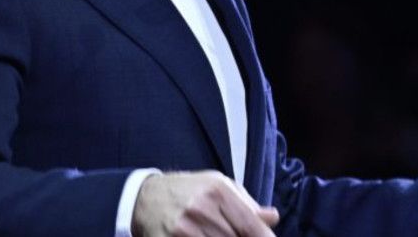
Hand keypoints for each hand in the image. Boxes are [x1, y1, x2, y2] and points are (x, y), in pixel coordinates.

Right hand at [131, 170, 279, 236]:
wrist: (146, 198)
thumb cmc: (188, 191)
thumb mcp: (218, 185)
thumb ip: (246, 203)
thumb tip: (272, 218)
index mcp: (217, 192)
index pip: (250, 226)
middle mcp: (201, 210)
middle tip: (235, 234)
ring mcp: (183, 231)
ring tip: (218, 233)